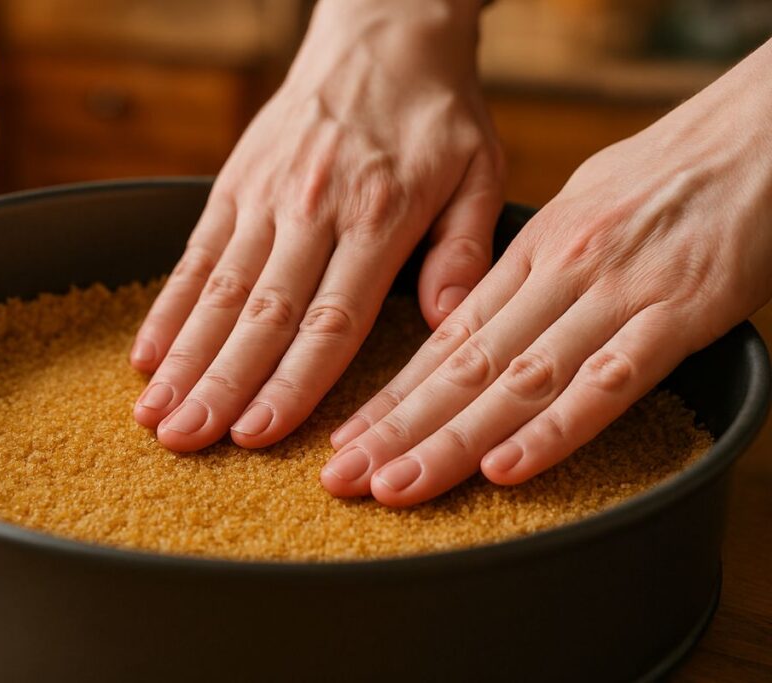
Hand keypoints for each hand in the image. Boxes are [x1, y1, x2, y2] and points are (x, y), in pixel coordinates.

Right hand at [130, 0, 502, 451]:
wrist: (381, 33)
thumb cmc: (436, 112)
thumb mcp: (480, 170)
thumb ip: (465, 249)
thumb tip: (446, 324)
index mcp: (378, 215)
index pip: (330, 318)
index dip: (291, 380)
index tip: (259, 433)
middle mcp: (312, 209)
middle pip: (260, 312)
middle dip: (220, 383)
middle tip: (186, 439)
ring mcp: (264, 196)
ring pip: (217, 290)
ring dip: (184, 356)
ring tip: (154, 414)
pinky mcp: (234, 185)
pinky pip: (195, 253)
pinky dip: (169, 307)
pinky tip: (146, 354)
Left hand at [322, 38, 771, 506]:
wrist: (753, 135)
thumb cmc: (661, 176)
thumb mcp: (574, 211)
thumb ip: (522, 271)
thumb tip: (467, 318)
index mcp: (531, 254)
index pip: (445, 339)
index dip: (392, 395)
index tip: (347, 438)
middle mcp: (558, 276)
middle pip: (464, 368)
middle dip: (398, 429)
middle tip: (343, 478)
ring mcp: (615, 296)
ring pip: (519, 380)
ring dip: (453, 440)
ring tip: (397, 485)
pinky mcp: (679, 314)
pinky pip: (611, 381)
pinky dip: (557, 428)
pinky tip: (507, 467)